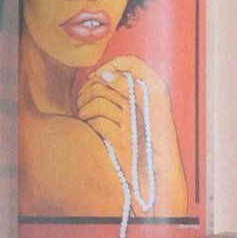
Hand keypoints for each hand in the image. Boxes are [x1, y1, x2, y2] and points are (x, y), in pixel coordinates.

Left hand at [74, 57, 172, 175]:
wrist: (154, 174)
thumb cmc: (145, 140)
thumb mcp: (144, 112)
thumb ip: (130, 93)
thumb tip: (101, 75)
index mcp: (154, 94)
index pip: (132, 63)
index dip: (109, 67)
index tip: (97, 77)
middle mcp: (145, 106)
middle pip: (105, 83)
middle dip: (88, 89)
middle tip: (82, 99)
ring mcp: (134, 124)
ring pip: (98, 100)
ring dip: (84, 107)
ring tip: (83, 114)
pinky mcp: (123, 141)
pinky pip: (97, 121)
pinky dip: (88, 122)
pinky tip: (89, 126)